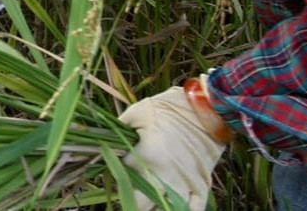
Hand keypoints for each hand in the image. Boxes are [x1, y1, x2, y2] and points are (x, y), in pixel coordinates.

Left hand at [120, 83, 228, 210]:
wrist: (204, 106)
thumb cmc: (168, 108)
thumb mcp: (136, 114)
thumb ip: (118, 133)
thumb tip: (102, 147)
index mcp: (146, 158)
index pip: (121, 183)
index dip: (115, 183)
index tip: (114, 178)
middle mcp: (164, 176)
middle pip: (140, 206)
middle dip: (131, 202)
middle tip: (129, 192)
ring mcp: (184, 183)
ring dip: (153, 208)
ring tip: (146, 202)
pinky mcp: (201, 185)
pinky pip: (194, 210)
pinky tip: (171, 207)